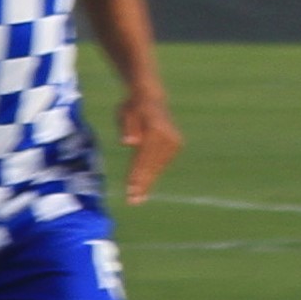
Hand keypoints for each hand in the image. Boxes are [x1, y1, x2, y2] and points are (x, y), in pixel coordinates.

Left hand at [115, 87, 180, 203]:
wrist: (150, 98)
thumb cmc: (132, 107)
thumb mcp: (124, 112)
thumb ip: (127, 127)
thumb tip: (129, 142)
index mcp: (156, 129)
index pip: (144, 157)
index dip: (137, 174)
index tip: (130, 190)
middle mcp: (168, 136)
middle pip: (152, 164)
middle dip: (142, 184)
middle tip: (133, 201)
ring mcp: (174, 141)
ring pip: (158, 166)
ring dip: (147, 183)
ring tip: (137, 199)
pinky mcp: (176, 144)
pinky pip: (161, 163)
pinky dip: (153, 174)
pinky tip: (144, 187)